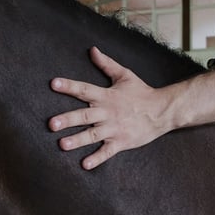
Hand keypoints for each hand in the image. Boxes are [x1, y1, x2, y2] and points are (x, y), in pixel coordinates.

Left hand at [48, 47, 168, 169]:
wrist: (162, 111)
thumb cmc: (141, 92)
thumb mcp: (124, 75)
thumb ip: (106, 64)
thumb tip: (92, 50)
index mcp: (107, 96)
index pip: (84, 89)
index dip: (69, 86)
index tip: (54, 84)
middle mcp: (108, 112)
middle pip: (85, 115)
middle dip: (68, 119)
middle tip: (51, 124)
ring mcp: (114, 128)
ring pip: (93, 135)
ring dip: (77, 140)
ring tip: (62, 144)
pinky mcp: (121, 142)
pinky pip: (107, 151)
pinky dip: (97, 158)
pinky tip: (85, 164)